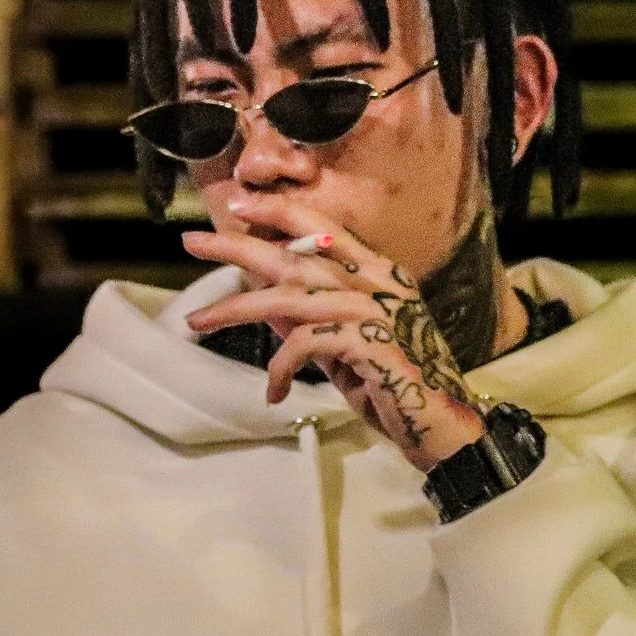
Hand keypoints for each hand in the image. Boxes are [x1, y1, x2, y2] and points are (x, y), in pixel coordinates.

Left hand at [181, 197, 485, 470]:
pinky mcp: (371, 342)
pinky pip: (305, 343)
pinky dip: (280, 366)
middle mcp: (379, 282)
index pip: (323, 228)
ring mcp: (377, 309)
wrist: (443, 429)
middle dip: (238, 246)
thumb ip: (308, 322)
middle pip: (295, 256)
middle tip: (192, 241)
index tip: (236, 206)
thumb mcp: (341, 349)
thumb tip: (261, 304)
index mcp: (379, 273)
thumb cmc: (394, 388)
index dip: (279, 213)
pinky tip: (274, 391)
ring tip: (197, 322)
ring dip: (237, 309)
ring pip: (290, 297)